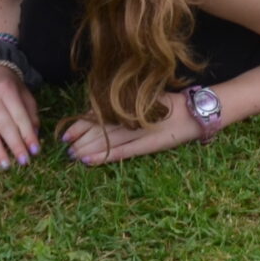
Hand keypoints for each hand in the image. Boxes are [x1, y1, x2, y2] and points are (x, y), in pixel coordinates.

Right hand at [0, 67, 41, 167]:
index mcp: (7, 90)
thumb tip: (33, 137)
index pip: (19, 115)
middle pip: (3, 125)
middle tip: (24, 162)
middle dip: (14, 145)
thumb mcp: (25, 96)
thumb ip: (31, 115)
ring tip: (6, 165)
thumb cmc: (10, 90)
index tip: (35, 151)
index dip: (27, 134)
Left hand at [61, 94, 193, 164]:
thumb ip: (124, 103)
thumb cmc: (170, 104)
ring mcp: (139, 132)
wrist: (194, 112)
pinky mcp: (147, 145)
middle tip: (65, 148)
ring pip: (107, 141)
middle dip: (80, 139)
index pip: (98, 115)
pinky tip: (90, 161)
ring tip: (73, 156)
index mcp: (129, 105)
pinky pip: (122, 152)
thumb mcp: (145, 99)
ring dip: (87, 149)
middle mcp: (131, 117)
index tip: (65, 133)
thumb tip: (98, 109)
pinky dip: (104, 156)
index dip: (80, 124)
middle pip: (99, 129)